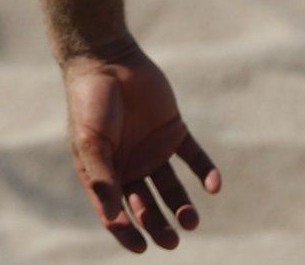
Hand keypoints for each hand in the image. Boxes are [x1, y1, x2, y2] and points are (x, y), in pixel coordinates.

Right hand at [62, 37, 221, 251]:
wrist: (107, 58)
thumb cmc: (90, 102)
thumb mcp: (91, 144)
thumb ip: (102, 180)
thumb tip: (115, 221)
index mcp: (104, 171)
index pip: (116, 212)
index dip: (127, 232)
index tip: (142, 248)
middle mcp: (130, 164)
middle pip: (147, 205)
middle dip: (158, 226)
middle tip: (172, 241)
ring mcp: (153, 148)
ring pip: (172, 188)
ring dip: (183, 207)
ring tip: (191, 221)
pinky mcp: (174, 131)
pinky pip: (194, 158)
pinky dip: (206, 173)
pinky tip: (213, 186)